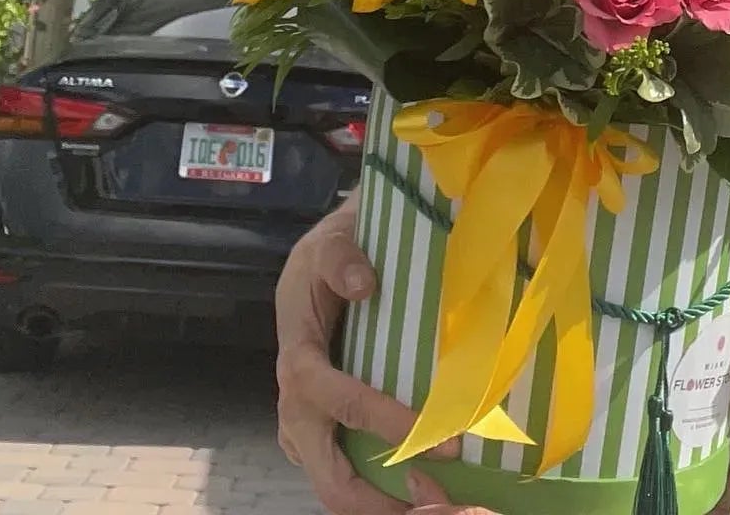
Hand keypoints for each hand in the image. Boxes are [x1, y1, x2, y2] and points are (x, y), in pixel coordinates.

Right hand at [275, 194, 456, 513]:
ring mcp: (304, 424)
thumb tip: (363, 284)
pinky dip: (375, 492)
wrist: (319, 261)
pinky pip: (342, 470)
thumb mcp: (331, 240)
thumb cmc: (329, 252)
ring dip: (377, 505)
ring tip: (432, 507)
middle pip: (326, 471)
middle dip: (374, 500)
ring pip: (333, 482)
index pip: (337, 400)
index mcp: (297, 359)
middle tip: (431, 504)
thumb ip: (342, 257)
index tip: (434, 437)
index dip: (382, 420)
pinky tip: (418, 493)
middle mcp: (295, 403)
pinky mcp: (320, 430)